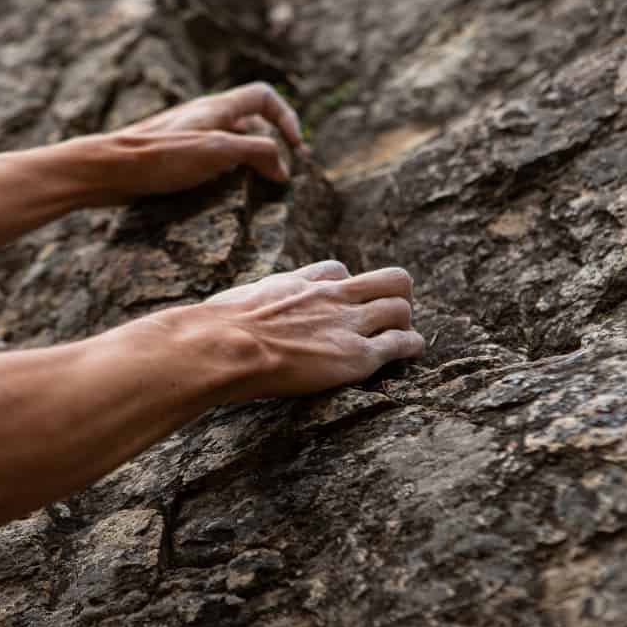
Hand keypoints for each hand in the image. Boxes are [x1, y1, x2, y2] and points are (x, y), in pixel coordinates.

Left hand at [58, 82, 305, 205]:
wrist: (106, 170)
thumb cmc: (159, 158)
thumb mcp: (218, 151)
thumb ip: (257, 153)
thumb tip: (284, 169)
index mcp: (217, 107)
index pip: (265, 97)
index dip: (286, 119)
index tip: (294, 150)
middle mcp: (204, 117)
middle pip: (250, 122)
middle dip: (269, 147)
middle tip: (278, 177)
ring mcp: (187, 136)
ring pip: (230, 143)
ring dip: (247, 164)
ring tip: (253, 190)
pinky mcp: (173, 157)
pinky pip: (210, 160)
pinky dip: (223, 175)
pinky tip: (218, 196)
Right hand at [193, 260, 424, 399]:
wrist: (225, 346)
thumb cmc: (216, 329)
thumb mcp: (234, 303)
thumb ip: (246, 305)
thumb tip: (215, 319)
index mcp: (300, 283)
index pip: (338, 271)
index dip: (346, 287)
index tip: (343, 303)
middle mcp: (330, 297)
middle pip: (387, 279)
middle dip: (395, 295)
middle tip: (388, 314)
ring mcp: (347, 324)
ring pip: (401, 307)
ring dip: (404, 322)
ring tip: (401, 336)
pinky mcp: (356, 355)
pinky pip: (402, 343)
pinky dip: (411, 347)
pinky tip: (410, 354)